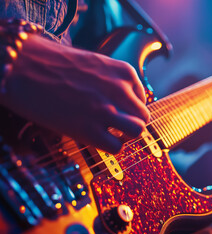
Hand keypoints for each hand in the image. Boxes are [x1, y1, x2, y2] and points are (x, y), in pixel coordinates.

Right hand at [0, 35, 148, 153]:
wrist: (22, 65)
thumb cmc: (53, 62)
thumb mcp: (95, 64)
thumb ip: (113, 81)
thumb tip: (123, 101)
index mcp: (124, 72)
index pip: (142, 99)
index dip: (129, 108)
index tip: (118, 111)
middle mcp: (121, 91)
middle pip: (143, 117)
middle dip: (131, 123)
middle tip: (117, 125)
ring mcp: (106, 111)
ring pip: (137, 132)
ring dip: (126, 135)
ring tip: (111, 133)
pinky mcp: (89, 130)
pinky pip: (116, 148)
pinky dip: (110, 146)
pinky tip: (97, 139)